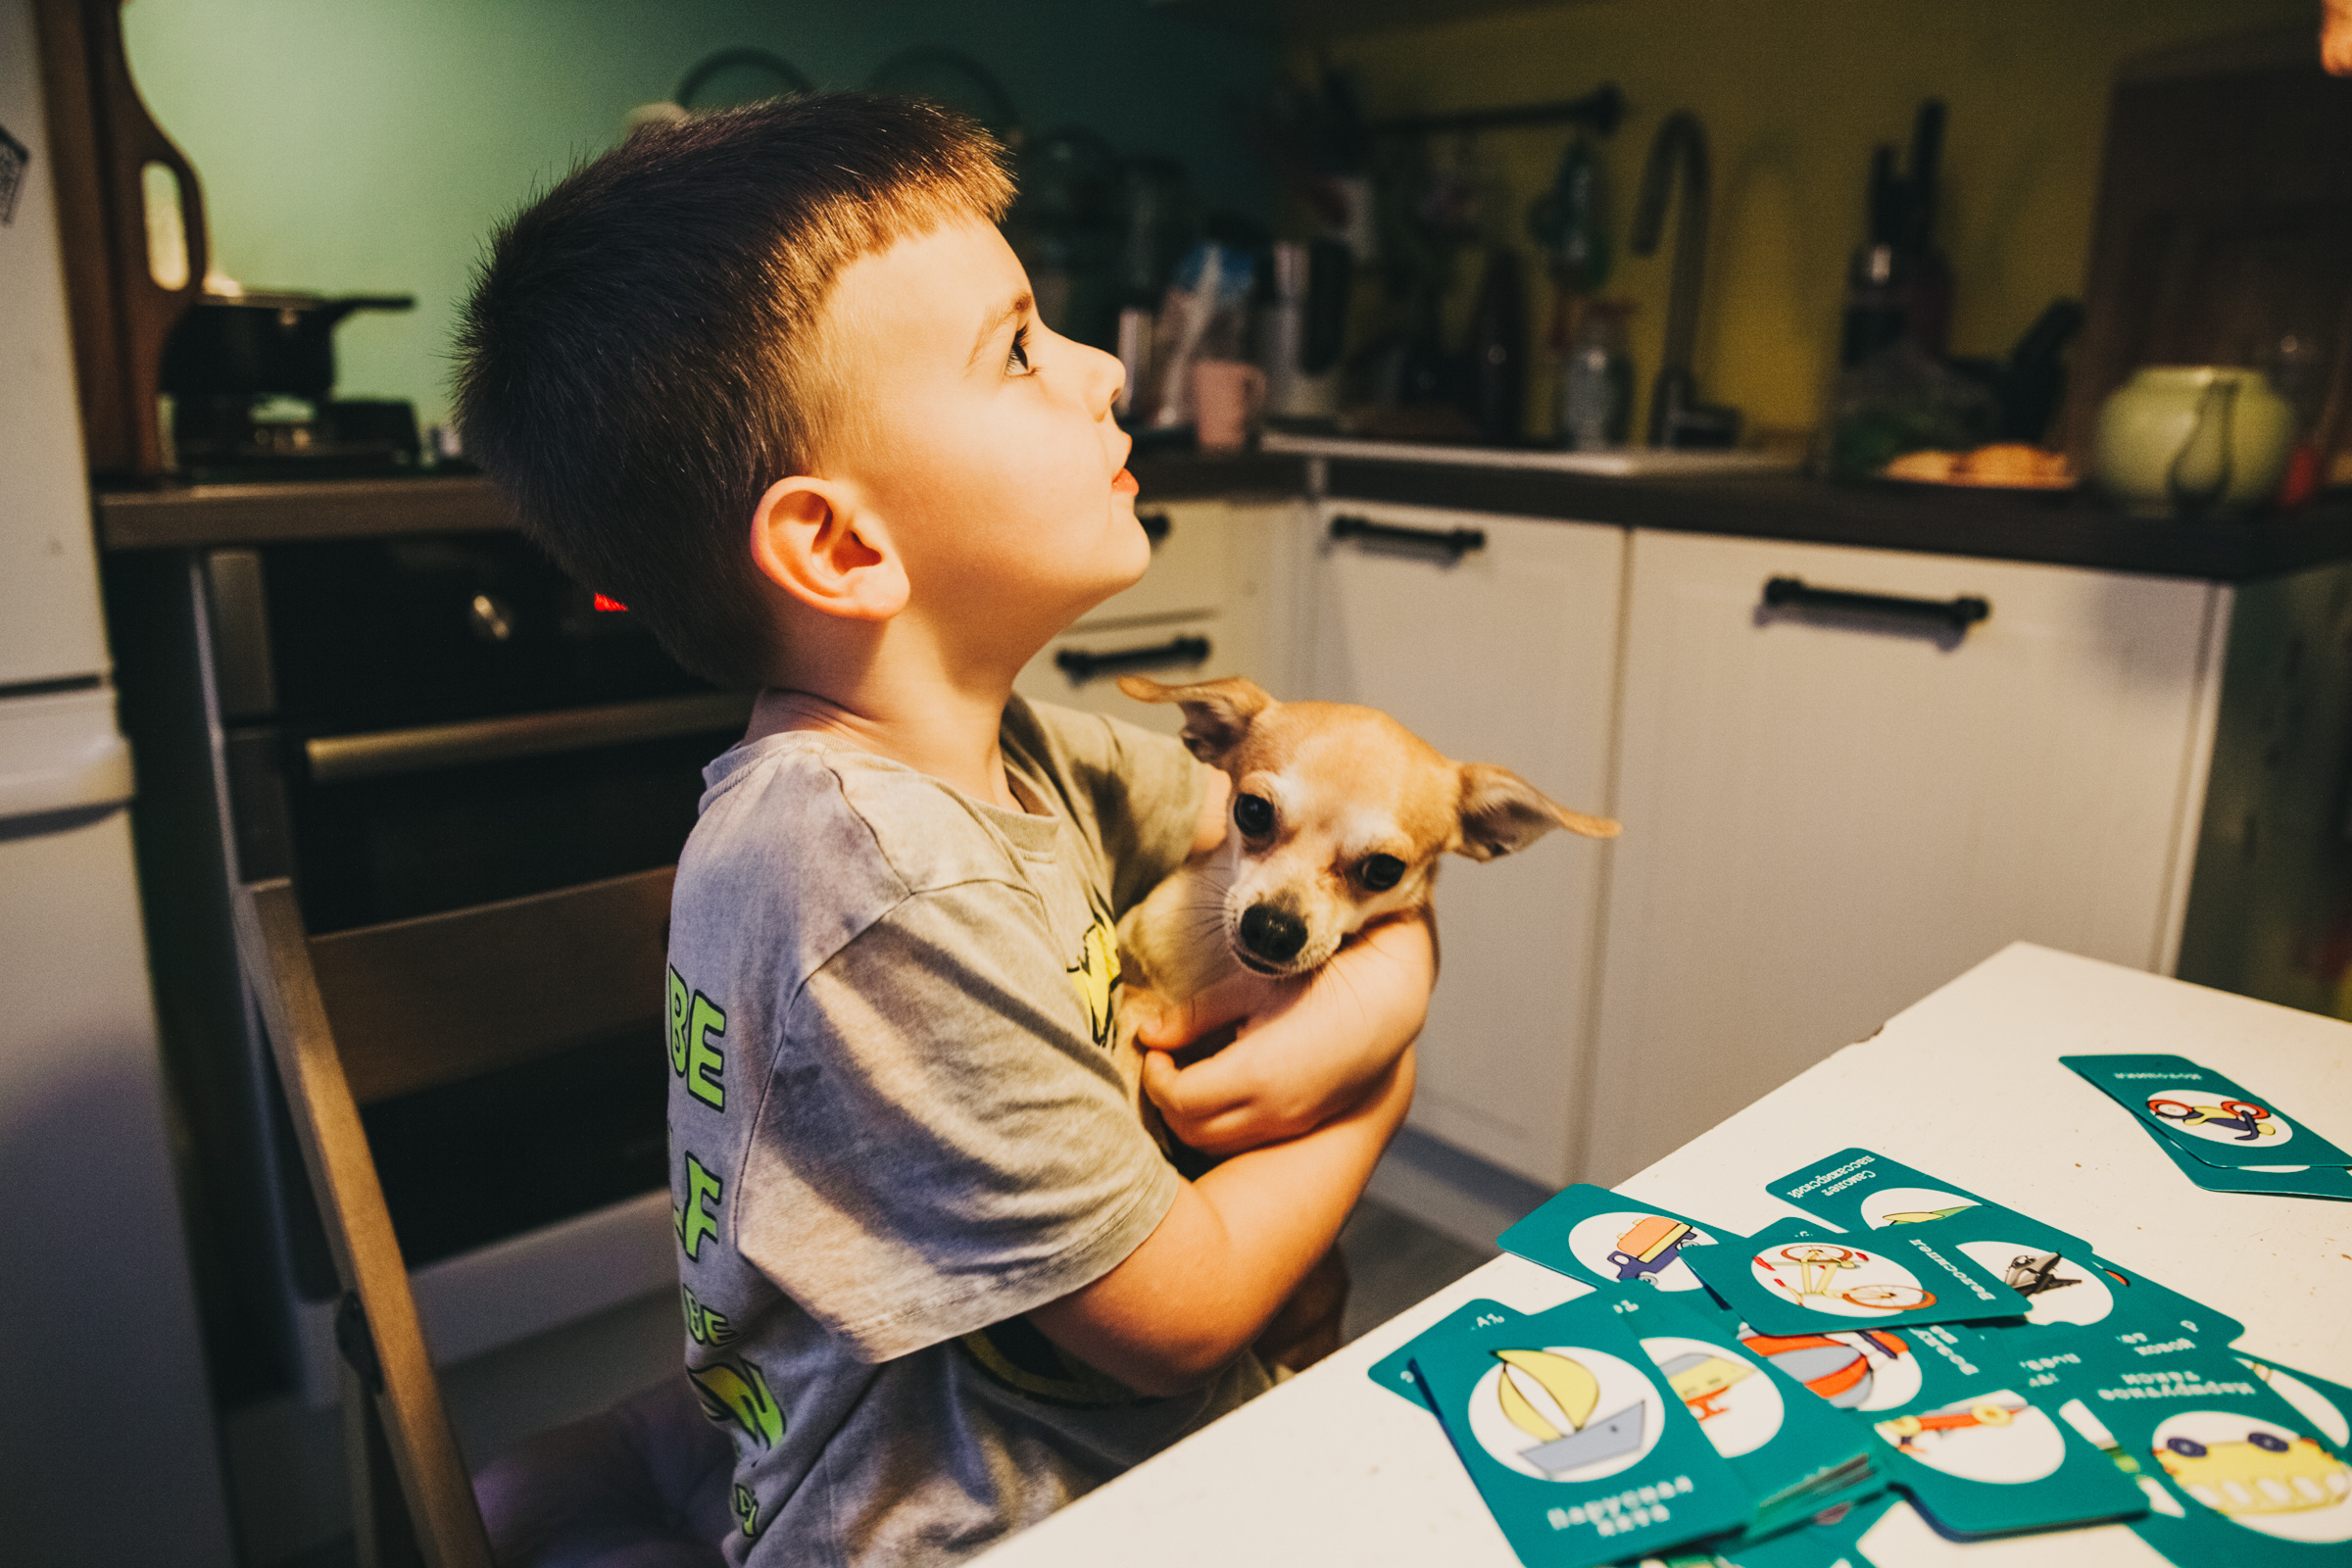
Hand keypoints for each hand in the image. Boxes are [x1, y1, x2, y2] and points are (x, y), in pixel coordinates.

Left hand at [1138, 912, 1433, 1156]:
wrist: (1386, 1004)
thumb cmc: (1318, 985)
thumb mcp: (1251, 988)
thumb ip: (1195, 1014)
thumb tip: (1149, 1033)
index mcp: (1256, 1075)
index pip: (1178, 1098)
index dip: (1155, 1077)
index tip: (1153, 1050)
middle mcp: (1272, 1111)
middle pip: (1191, 1130)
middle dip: (1167, 1099)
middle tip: (1164, 1063)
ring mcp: (1290, 1123)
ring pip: (1216, 1144)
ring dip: (1192, 1118)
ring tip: (1189, 1076)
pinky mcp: (1302, 1124)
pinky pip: (1245, 1140)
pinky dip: (1220, 1125)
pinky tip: (1222, 1089)